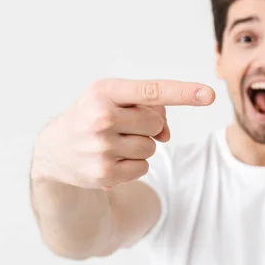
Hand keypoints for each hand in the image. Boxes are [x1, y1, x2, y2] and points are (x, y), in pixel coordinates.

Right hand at [31, 78, 214, 189]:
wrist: (55, 151)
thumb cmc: (94, 117)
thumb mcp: (114, 100)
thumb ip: (149, 107)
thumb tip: (166, 135)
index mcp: (105, 91)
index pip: (152, 90)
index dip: (183, 93)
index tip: (209, 95)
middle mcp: (101, 117)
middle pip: (156, 124)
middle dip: (148, 127)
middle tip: (123, 127)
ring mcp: (101, 148)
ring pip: (152, 148)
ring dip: (142, 146)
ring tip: (114, 143)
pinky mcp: (105, 174)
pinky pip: (144, 168)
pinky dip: (134, 165)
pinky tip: (112, 159)